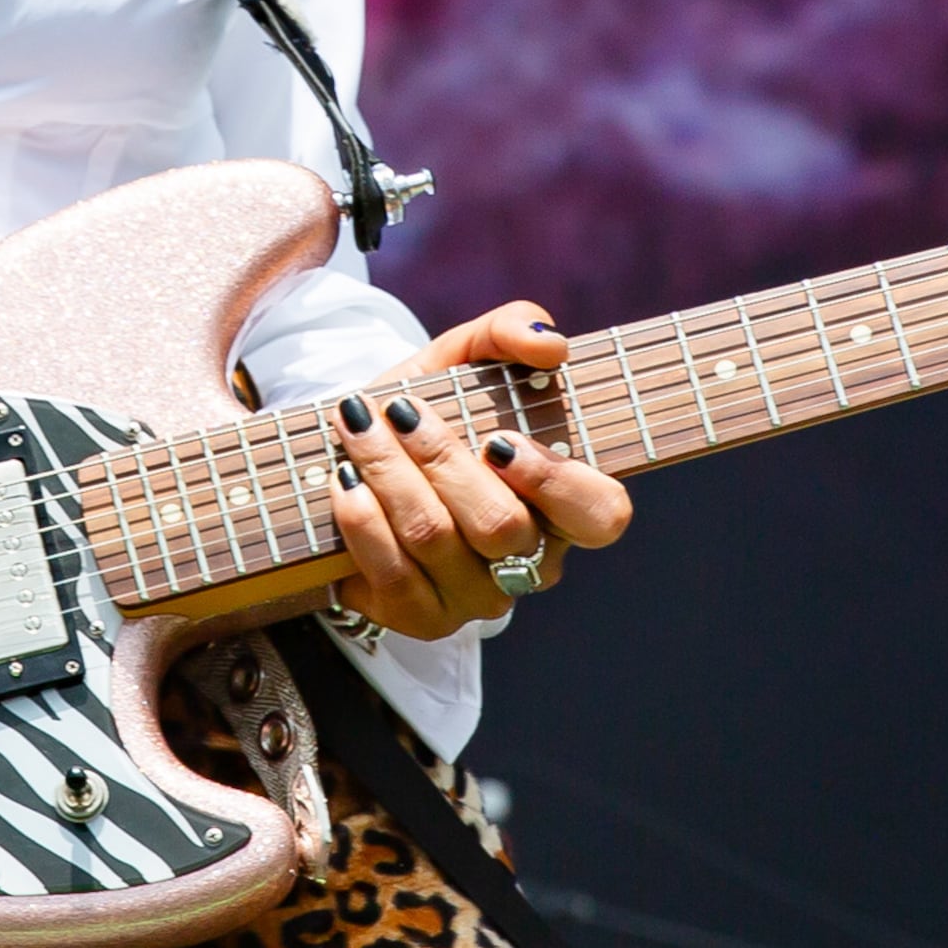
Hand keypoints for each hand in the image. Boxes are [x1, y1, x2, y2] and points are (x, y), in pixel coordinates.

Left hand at [327, 302, 634, 641]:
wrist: (356, 452)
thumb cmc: (431, 405)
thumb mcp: (467, 356)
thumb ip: (511, 331)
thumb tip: (550, 344)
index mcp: (564, 503)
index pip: (602, 514)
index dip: (557, 482)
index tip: (499, 437)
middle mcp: (531, 560)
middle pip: (501, 524)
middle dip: (440, 458)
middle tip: (399, 412)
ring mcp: (478, 597)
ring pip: (438, 540)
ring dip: (389, 472)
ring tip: (357, 427)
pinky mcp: (422, 617)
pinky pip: (394, 574)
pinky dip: (363, 519)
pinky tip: (345, 479)